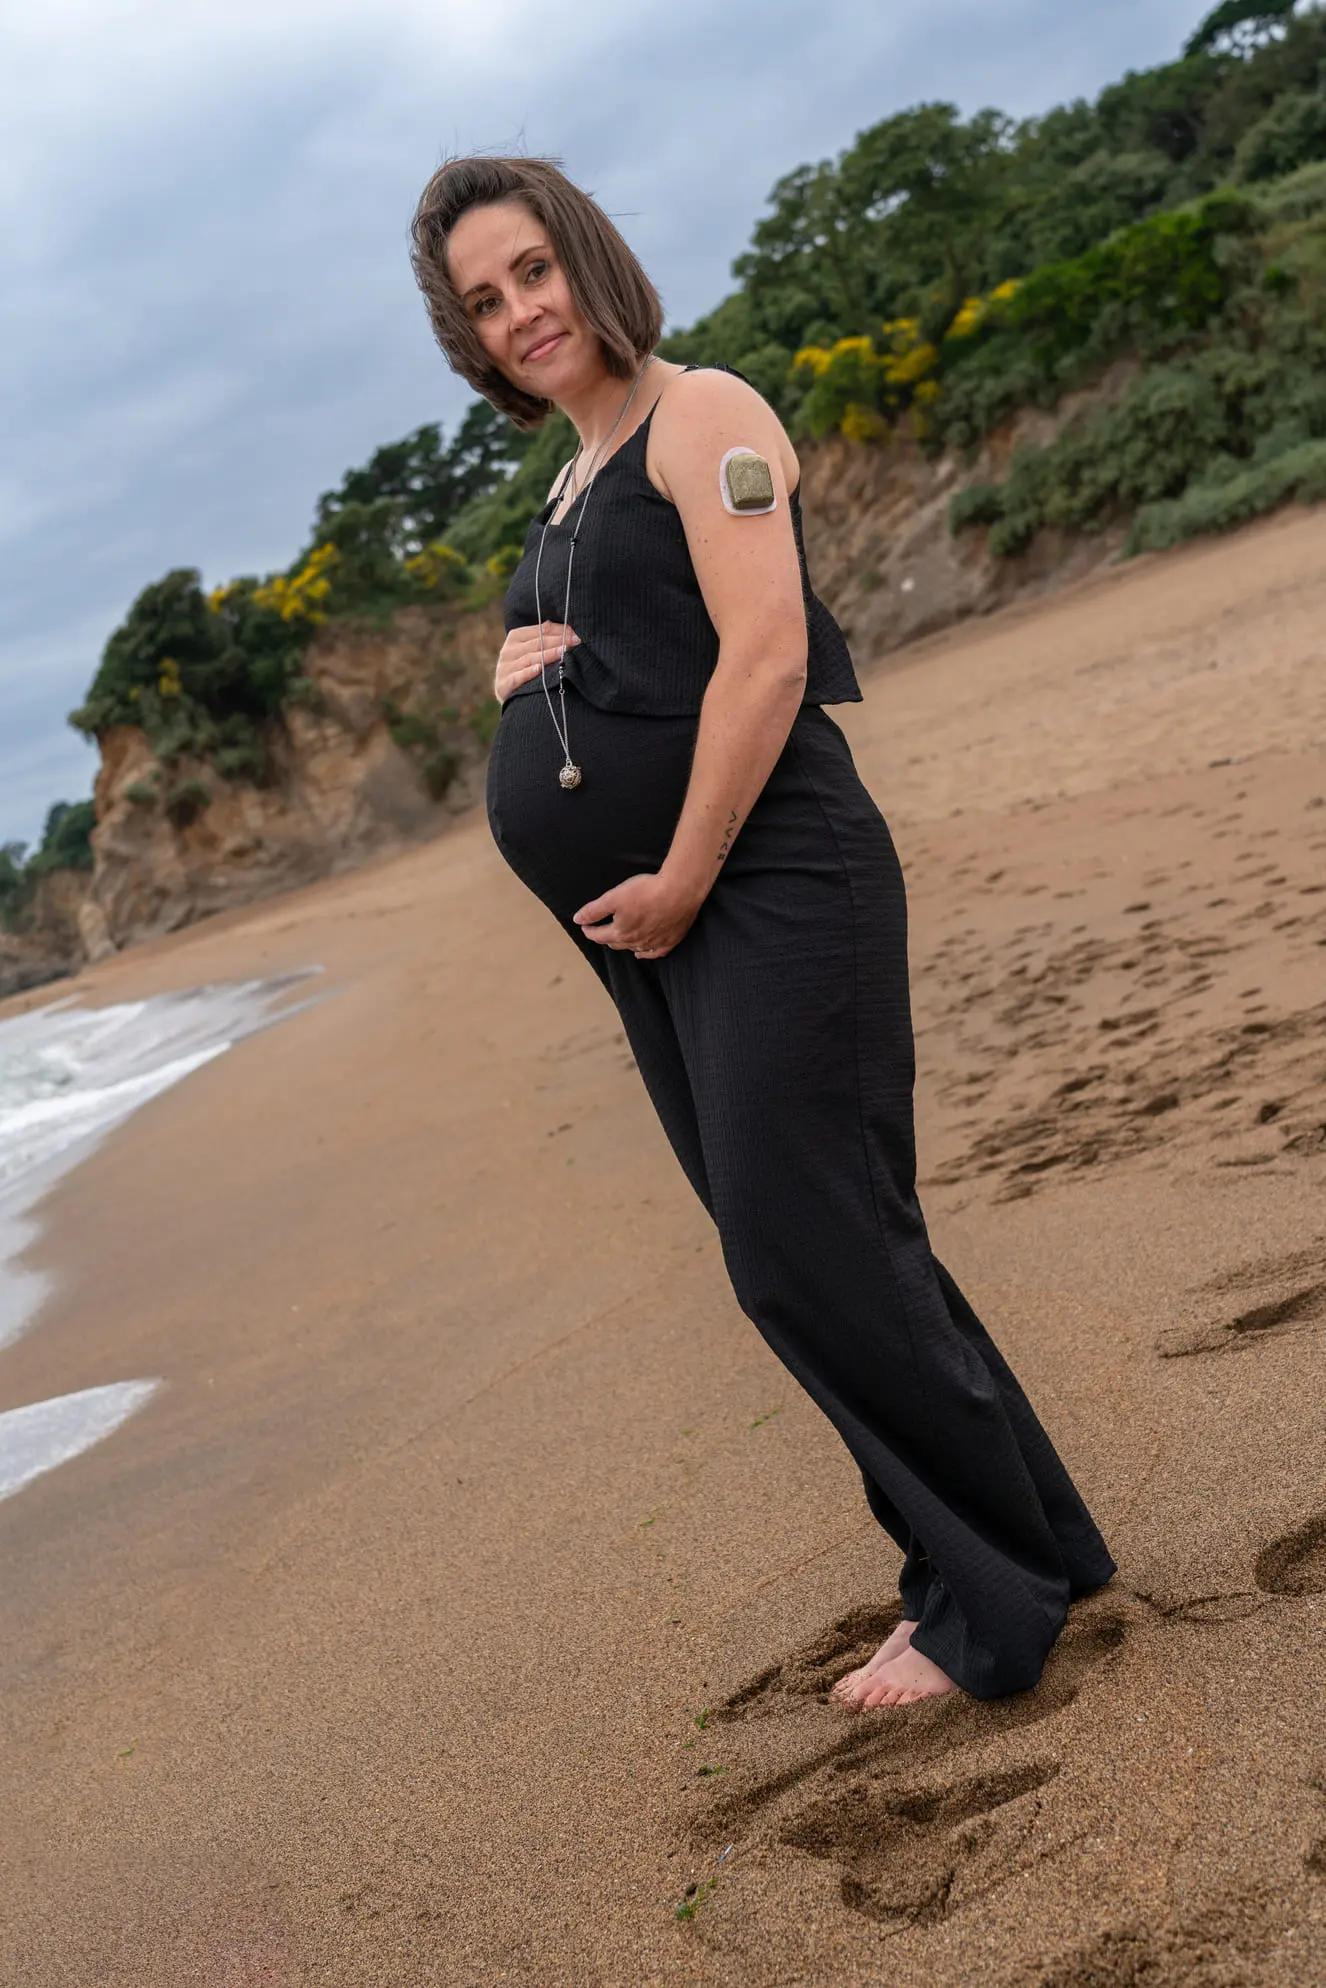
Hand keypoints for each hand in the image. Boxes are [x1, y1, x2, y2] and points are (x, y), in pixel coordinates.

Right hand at [494, 624, 579, 702]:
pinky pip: (517, 677)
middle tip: (575, 642)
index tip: (576, 633)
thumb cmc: (525, 671)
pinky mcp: (503, 685)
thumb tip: (571, 630)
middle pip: (537, 643)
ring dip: (548, 655)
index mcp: (515, 637)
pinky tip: (540, 669)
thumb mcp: (532, 653)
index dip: (560, 630)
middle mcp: (508, 651)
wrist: (506, 696)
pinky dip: (528, 673)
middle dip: (558, 641)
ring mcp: (505, 668)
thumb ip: (545, 640)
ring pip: (529, 659)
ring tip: (564, 652)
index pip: (541, 630)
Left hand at [573, 872, 702, 959]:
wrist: (679, 891)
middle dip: (605, 937)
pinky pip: (655, 953)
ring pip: (634, 948)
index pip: (599, 935)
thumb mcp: (613, 897)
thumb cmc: (646, 891)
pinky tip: (641, 953)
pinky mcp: (670, 940)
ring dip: (624, 945)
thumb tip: (578, 919)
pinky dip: (646, 954)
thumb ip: (594, 910)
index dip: (589, 930)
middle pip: (615, 943)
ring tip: (617, 940)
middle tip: (599, 930)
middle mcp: (636, 942)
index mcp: (621, 932)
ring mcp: (654, 943)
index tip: (584, 925)